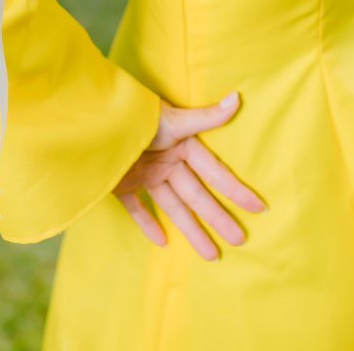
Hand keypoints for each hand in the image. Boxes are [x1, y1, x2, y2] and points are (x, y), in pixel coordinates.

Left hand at [113, 91, 265, 260]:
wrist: (94, 122)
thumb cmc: (137, 116)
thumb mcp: (173, 119)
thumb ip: (205, 116)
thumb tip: (236, 99)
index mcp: (182, 145)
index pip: (215, 173)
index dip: (236, 190)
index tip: (259, 207)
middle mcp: (167, 161)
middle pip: (197, 196)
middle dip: (218, 218)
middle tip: (240, 241)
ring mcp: (146, 173)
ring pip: (173, 207)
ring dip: (191, 229)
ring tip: (211, 254)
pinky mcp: (122, 183)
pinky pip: (137, 207)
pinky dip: (147, 223)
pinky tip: (161, 242)